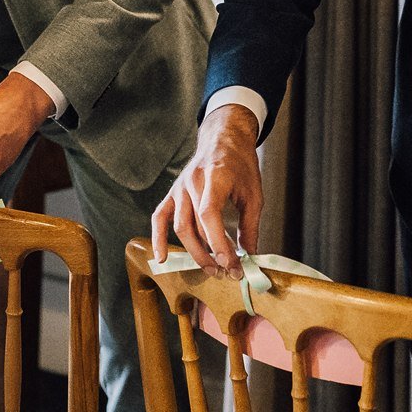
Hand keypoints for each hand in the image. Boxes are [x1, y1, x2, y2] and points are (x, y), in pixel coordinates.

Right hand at [150, 104, 263, 278]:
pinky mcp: (173, 193)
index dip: (218, 242)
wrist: (224, 139)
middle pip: (193, 226)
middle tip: (226, 272)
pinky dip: (157, 238)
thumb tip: (249, 256)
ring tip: (211, 268)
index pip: (209, 214)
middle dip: (209, 254)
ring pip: (179, 226)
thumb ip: (250, 226)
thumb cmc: (240, 164)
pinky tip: (161, 258)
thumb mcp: (254, 193)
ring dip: (194, 252)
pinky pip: (159, 217)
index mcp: (215, 177)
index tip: (231, 263)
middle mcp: (192, 182)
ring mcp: (179, 188)